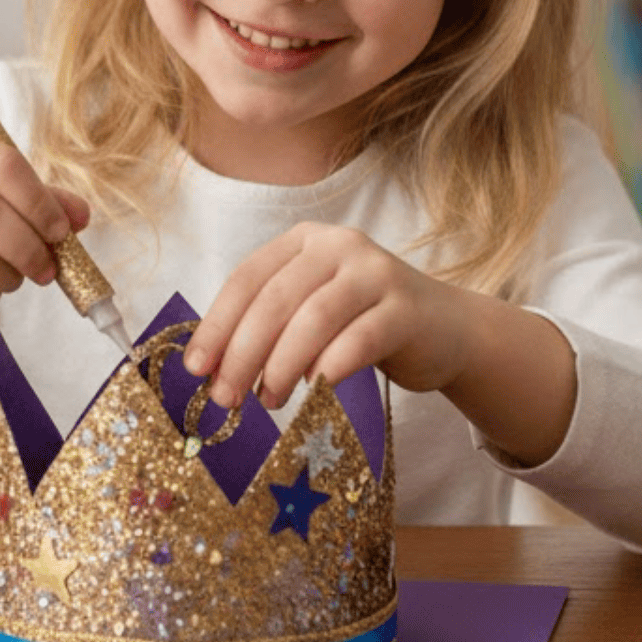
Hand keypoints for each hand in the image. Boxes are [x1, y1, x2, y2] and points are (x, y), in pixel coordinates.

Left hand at [181, 223, 473, 408]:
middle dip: (242, 354)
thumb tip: (210, 370)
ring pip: (313, 318)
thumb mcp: (310, 311)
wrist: (447, 329)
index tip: (195, 371)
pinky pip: (359, 339)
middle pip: (275, 300)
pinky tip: (312, 389)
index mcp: (304, 240)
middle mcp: (339, 245)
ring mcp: (376, 273)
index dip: (216, 326)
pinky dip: (329, 366)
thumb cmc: (363, 323)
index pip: (246, 279)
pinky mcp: (407, 308)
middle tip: (226, 398)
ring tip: (268, 401)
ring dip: (281, 366)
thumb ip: (268, 325)